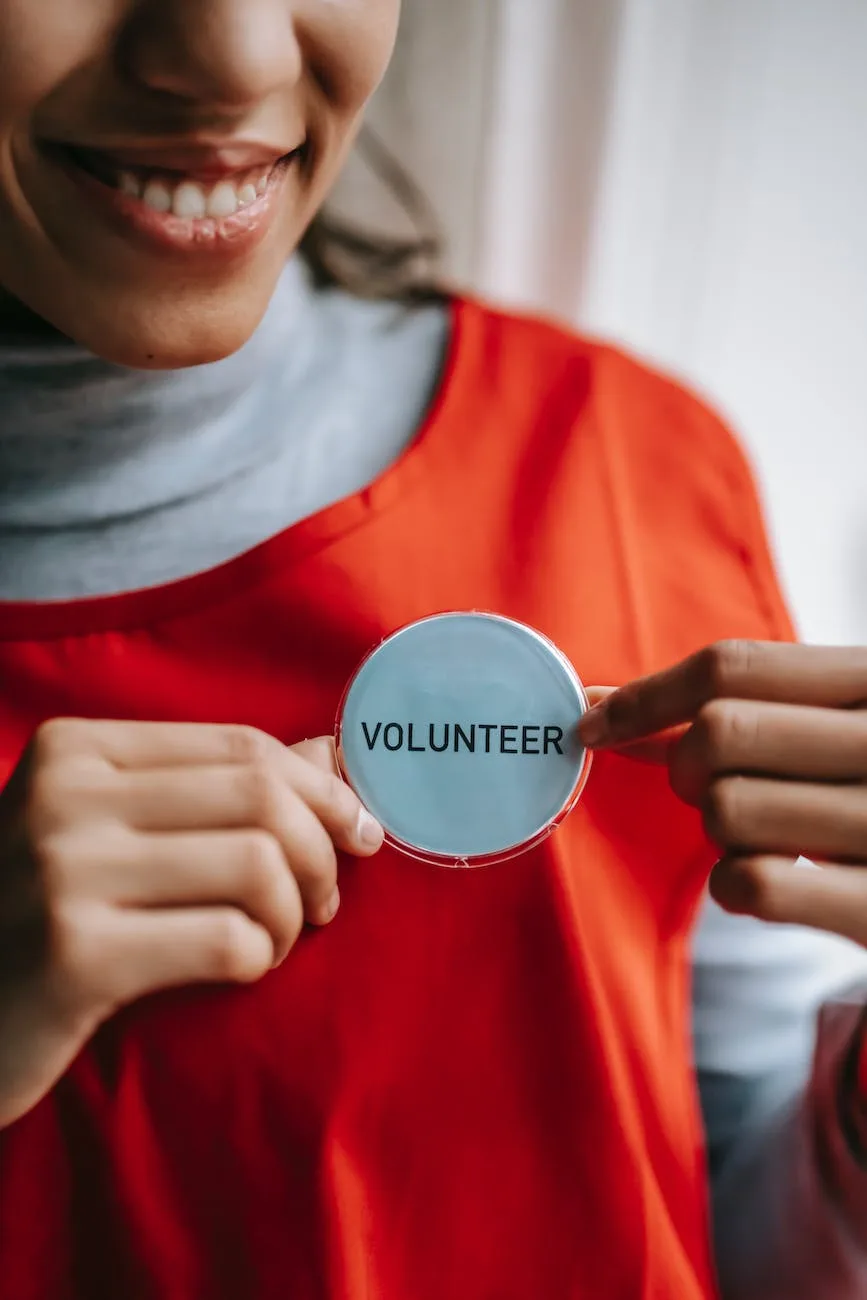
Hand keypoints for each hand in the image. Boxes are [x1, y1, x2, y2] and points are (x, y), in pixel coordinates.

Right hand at [0, 718, 382, 1127]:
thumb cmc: (46, 916)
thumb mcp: (113, 832)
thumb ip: (216, 788)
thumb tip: (332, 752)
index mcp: (75, 748)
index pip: (242, 746)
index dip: (322, 789)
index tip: (358, 831)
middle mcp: (62, 795)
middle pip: (260, 798)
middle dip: (322, 853)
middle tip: (324, 901)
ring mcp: (61, 872)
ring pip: (257, 863)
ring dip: (293, 913)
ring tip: (276, 940)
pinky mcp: (73, 957)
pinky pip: (227, 940)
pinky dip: (260, 956)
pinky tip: (242, 968)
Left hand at [579, 641, 866, 945]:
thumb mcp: (836, 726)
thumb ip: (744, 707)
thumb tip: (603, 709)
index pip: (733, 665)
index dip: (646, 694)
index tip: (594, 721)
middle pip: (718, 735)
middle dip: (684, 767)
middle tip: (708, 788)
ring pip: (727, 810)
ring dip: (716, 831)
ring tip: (760, 836)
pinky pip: (752, 883)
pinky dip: (732, 886)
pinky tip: (763, 882)